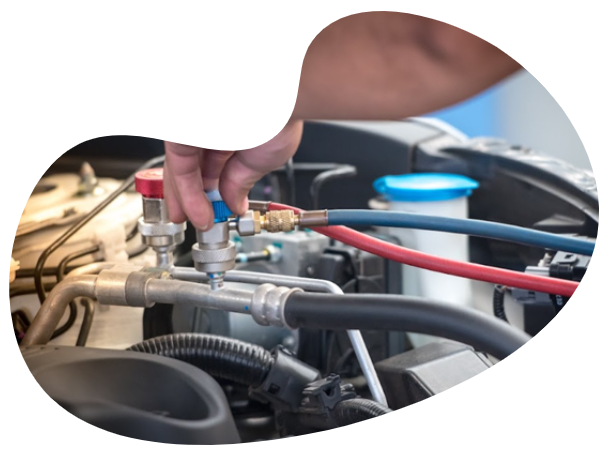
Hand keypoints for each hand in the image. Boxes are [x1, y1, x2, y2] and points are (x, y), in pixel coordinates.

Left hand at [163, 120, 302, 229]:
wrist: (280, 96)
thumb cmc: (280, 114)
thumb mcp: (263, 159)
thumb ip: (242, 182)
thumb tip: (234, 203)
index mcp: (233, 129)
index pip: (215, 165)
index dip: (215, 191)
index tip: (219, 210)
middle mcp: (211, 125)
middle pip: (195, 167)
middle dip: (197, 199)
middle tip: (204, 222)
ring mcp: (196, 126)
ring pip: (184, 169)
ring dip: (190, 202)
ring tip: (203, 224)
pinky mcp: (183, 129)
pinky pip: (180, 167)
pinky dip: (188, 194)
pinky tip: (200, 214)